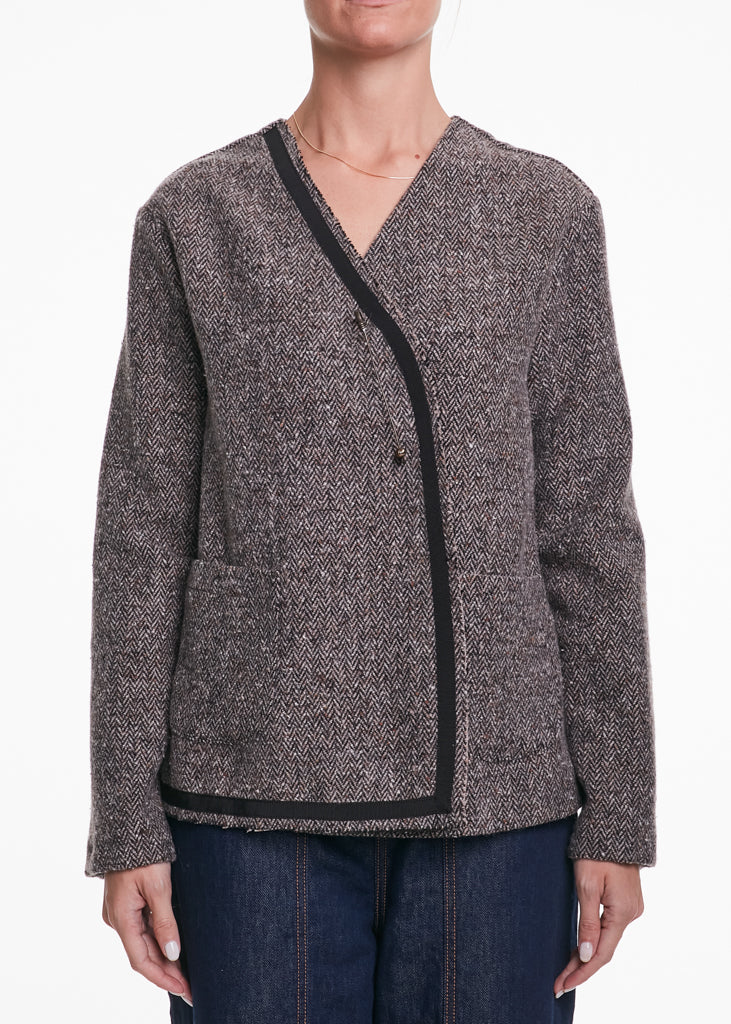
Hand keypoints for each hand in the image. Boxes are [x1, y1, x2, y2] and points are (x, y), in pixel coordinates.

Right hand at [101, 861, 192, 1006]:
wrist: (129, 825)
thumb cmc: (144, 853)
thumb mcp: (159, 887)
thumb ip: (165, 922)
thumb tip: (173, 954)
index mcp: (121, 917)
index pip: (141, 960)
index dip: (162, 978)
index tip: (183, 990)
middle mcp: (117, 918)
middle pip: (142, 953)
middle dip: (166, 972)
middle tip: (190, 987)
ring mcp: (120, 910)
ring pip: (142, 942)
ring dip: (162, 958)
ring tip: (185, 973)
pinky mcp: (126, 902)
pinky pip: (142, 929)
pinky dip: (157, 941)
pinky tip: (172, 949)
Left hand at [554, 859, 644, 998]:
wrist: (612, 825)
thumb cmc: (596, 851)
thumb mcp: (586, 885)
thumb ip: (587, 922)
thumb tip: (587, 956)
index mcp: (623, 912)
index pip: (601, 954)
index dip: (582, 973)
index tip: (563, 986)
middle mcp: (631, 913)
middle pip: (605, 949)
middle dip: (581, 968)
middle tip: (558, 984)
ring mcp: (630, 907)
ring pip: (607, 939)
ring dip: (587, 955)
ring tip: (564, 970)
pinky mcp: (626, 899)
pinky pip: (609, 926)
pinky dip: (594, 939)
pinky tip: (580, 947)